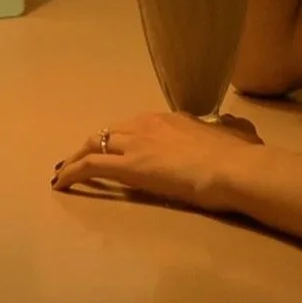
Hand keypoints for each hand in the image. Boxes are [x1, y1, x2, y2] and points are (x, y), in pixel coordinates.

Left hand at [52, 109, 264, 210]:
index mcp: (172, 118)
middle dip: (91, 145)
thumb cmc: (239, 156)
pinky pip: (89, 166)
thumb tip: (237, 126)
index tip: (116, 148)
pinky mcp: (128, 166)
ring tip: (64, 173)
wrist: (233, 168)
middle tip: (79, 159)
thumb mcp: (239, 134)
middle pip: (109, 132)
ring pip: (93, 144)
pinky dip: (72, 173)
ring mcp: (136, 144)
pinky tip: (62, 184)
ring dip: (75, 159)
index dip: (122, 137)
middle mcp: (148, 124)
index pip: (137, 125)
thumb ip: (233, 129)